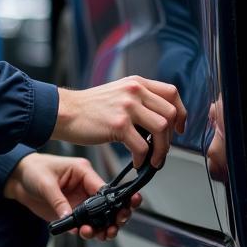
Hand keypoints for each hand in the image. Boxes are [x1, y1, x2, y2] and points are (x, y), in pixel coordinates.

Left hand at [3, 152, 140, 240]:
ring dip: (103, 228)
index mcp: (83, 172)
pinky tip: (85, 233)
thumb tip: (69, 216)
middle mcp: (84, 187)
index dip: (113, 201)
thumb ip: (58, 200)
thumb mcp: (46, 182)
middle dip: (115, 217)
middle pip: (107, 204)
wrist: (18, 179)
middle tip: (114, 226)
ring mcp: (78, 202)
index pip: (103, 187)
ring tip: (101, 234)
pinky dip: (88, 232)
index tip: (118, 213)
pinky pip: (84, 225)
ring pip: (99, 218)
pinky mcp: (70, 213)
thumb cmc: (34, 170)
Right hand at [51, 76, 186, 167]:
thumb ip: (138, 100)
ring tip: (153, 160)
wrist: (65, 111)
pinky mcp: (118, 124)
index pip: (172, 93)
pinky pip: (141, 146)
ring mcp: (127, 106)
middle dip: (172, 137)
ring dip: (161, 150)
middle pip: (171, 112)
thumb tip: (158, 121)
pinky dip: (143, 159)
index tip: (179, 128)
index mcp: (137, 83)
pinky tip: (137, 163)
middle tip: (162, 149)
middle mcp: (134, 90)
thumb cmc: (89, 107)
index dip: (181, 112)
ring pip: (162, 129)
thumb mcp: (118, 93)